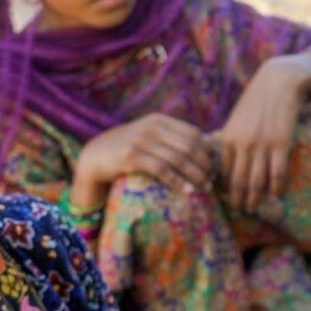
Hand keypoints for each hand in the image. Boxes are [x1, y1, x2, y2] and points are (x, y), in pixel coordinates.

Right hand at [70, 113, 214, 208]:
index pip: (193, 133)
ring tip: (205, 188)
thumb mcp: (149, 137)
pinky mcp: (132, 156)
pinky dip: (178, 181)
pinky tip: (188, 191)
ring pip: (179, 158)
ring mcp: (142, 140)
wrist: (94, 157)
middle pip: (189, 146)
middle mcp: (152, 127)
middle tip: (213, 180)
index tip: (215, 167)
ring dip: (196, 175)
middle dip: (205, 165)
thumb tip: (204, 146)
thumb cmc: (126, 150)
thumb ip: (170, 138)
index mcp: (159, 120)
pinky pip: (162, 169)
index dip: (207, 151)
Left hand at [213, 55, 309, 213]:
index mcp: (228, 138)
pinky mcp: (281, 144)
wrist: (279, 81)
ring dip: (254, 199)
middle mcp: (243, 144)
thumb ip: (232, 139)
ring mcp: (262, 145)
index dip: (223, 189)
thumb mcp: (237, 118)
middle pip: (238, 181)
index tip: (225, 200)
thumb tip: (228, 161)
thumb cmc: (256, 99)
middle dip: (237, 200)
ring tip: (253, 208)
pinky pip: (277, 173)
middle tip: (238, 212)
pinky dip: (275, 187)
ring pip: (257, 181)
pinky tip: (274, 194)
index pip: (222, 172)